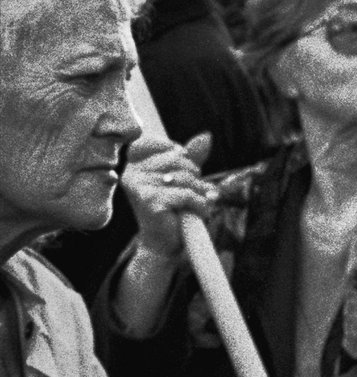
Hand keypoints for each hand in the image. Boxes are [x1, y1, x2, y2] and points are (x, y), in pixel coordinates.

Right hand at [120, 132, 216, 257]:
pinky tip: (199, 211)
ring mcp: (138, 188)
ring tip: (197, 201)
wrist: (165, 241)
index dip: (174, 149)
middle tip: (194, 190)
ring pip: (184, 176)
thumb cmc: (174, 206)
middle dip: (194, 173)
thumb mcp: (183, 176)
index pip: (151, 142)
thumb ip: (191, 155)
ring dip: (200, 190)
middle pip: (176, 157)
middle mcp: (131, 174)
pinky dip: (200, 203)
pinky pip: (186, 194)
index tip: (181, 166)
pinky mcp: (150, 202)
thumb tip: (206, 135)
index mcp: (133, 165)